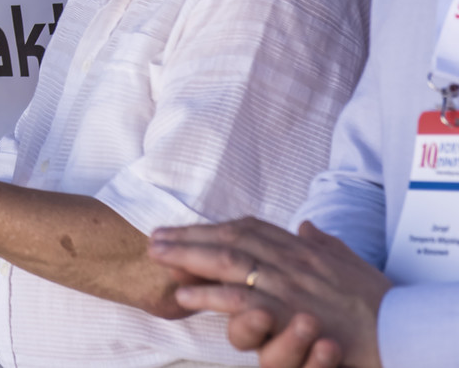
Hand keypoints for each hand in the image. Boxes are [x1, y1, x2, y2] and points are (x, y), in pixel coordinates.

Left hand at [148, 218, 387, 367]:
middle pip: (230, 238)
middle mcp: (292, 258)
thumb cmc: (375, 301)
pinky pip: (240, 298)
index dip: (212, 228)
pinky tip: (183, 294)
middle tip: (155, 238)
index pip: (248, 228)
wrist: (400, 330)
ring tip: (158, 258)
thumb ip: (323, 243)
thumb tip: (306, 226)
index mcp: (302, 247)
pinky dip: (209, 294)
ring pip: (229, 262)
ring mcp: (288, 283)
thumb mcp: (349, 262)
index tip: (184, 229)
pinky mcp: (288, 311)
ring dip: (189, 258)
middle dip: (189, 236)